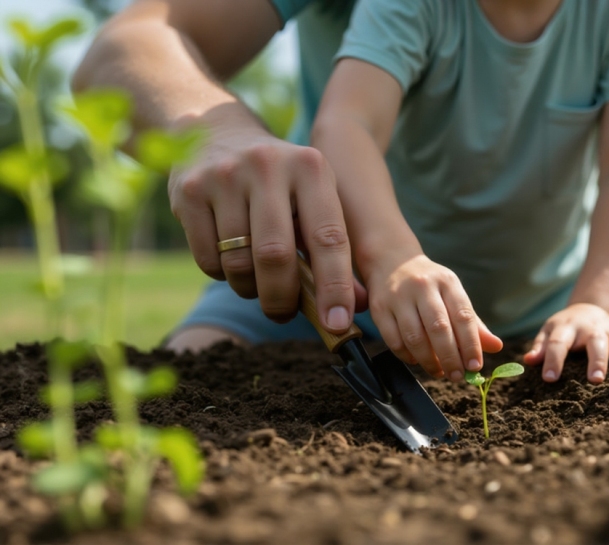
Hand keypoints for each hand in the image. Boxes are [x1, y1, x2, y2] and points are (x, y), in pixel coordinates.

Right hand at [168, 122, 361, 332]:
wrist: (217, 133)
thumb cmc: (280, 184)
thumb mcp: (314, 200)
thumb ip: (336, 251)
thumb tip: (356, 306)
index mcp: (311, 168)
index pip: (328, 237)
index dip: (334, 286)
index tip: (338, 323)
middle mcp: (268, 166)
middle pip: (276, 255)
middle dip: (282, 297)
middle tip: (284, 313)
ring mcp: (225, 176)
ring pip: (238, 262)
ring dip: (250, 289)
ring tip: (257, 283)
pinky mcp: (189, 191)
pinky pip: (207, 259)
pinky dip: (222, 275)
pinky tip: (230, 259)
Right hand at [366, 254, 502, 381]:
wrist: (391, 262)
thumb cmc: (430, 286)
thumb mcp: (453, 295)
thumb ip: (473, 323)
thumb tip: (496, 347)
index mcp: (447, 282)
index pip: (463, 316)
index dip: (471, 344)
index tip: (475, 367)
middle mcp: (423, 287)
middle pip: (439, 328)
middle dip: (450, 357)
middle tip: (457, 376)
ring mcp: (399, 297)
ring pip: (415, 337)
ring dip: (429, 361)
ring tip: (440, 372)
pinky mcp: (379, 309)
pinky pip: (394, 341)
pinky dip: (407, 357)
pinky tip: (417, 361)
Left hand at [524, 303, 608, 383]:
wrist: (590, 310)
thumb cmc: (565, 329)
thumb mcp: (549, 332)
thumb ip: (540, 347)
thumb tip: (529, 361)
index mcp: (567, 327)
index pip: (558, 343)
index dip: (552, 360)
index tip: (549, 379)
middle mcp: (591, 328)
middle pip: (595, 342)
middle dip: (596, 360)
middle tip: (595, 380)